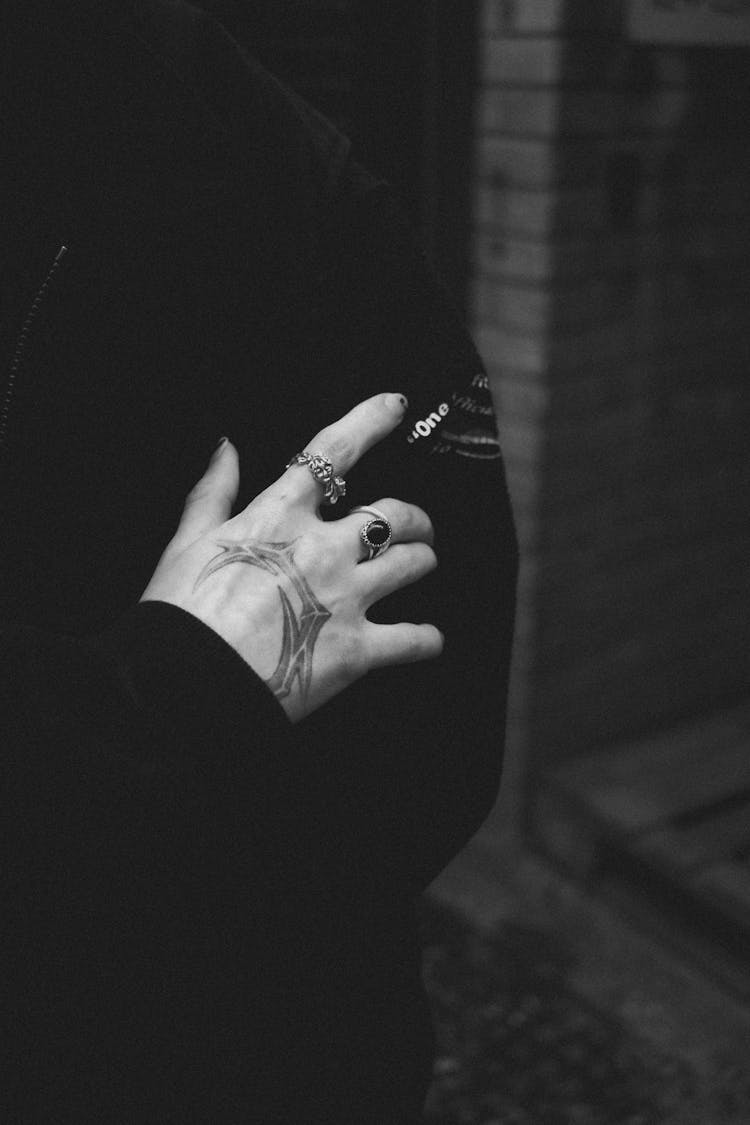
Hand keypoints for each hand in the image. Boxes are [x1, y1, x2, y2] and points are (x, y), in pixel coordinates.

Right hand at [141, 393, 442, 721]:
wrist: (184, 687)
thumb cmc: (179, 615)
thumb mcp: (185, 542)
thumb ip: (212, 491)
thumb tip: (225, 446)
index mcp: (280, 514)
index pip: (334, 451)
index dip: (370, 420)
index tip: (396, 405)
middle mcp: (325, 548)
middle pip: (393, 514)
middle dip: (413, 517)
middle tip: (416, 526)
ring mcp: (347, 598)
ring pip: (415, 563)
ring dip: (423, 562)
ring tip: (421, 566)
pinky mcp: (359, 650)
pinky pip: (416, 639)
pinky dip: (427, 639)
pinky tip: (428, 639)